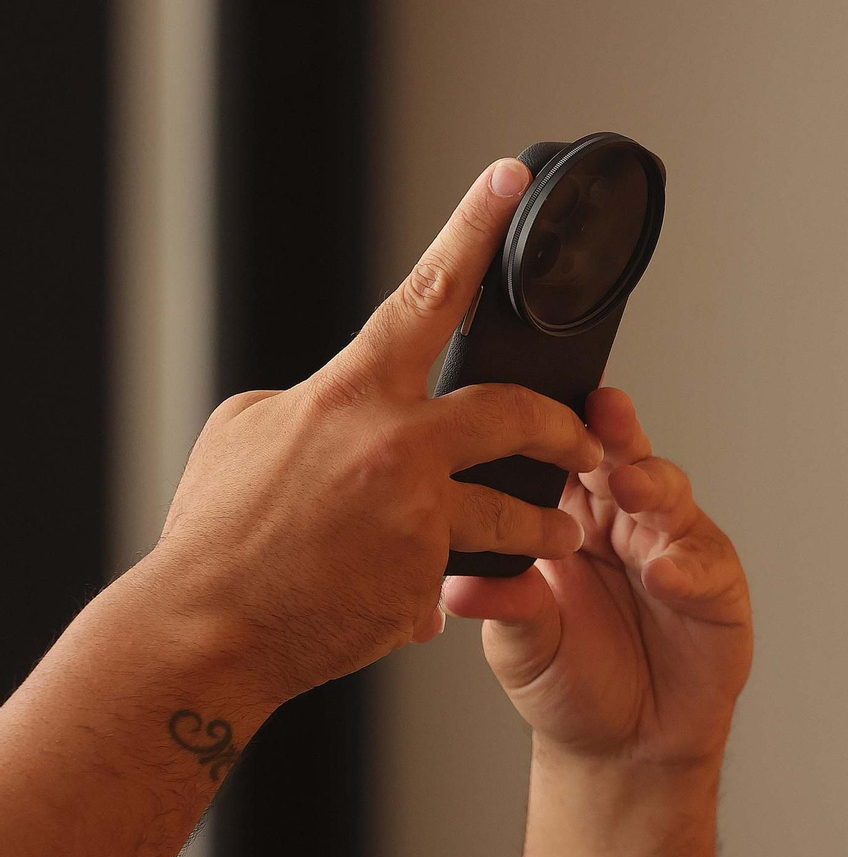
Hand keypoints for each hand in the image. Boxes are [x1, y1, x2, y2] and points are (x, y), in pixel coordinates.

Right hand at [151, 158, 602, 703]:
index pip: (425, 292)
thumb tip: (352, 402)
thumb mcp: (248, 434)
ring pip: (517, 508)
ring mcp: (416, 514)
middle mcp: (394, 445)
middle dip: (563, 427)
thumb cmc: (219, 534)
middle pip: (513, 410)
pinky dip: (449, 584)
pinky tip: (424, 598)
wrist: (205, 630)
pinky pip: (462, 572)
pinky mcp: (424, 578)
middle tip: (587, 442)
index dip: (472, 230)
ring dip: (547, 523)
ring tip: (561, 534)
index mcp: (349, 393)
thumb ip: (320, 404)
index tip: (508, 180)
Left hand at [443, 389, 752, 766]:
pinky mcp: (718, 587)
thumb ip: (506, 609)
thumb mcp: (521, 648)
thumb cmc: (571, 683)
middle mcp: (624, 523)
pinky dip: (687, 565)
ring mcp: (675, 548)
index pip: (563, 459)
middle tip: (603, 412)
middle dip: (616, 431)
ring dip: (652, 484)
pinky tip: (665, 573)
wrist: (625, 751)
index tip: (539, 403)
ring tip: (632, 487)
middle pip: (623, 457)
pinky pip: (707, 564)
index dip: (556, 429)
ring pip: (670, 494)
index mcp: (570, 520)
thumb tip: (459, 588)